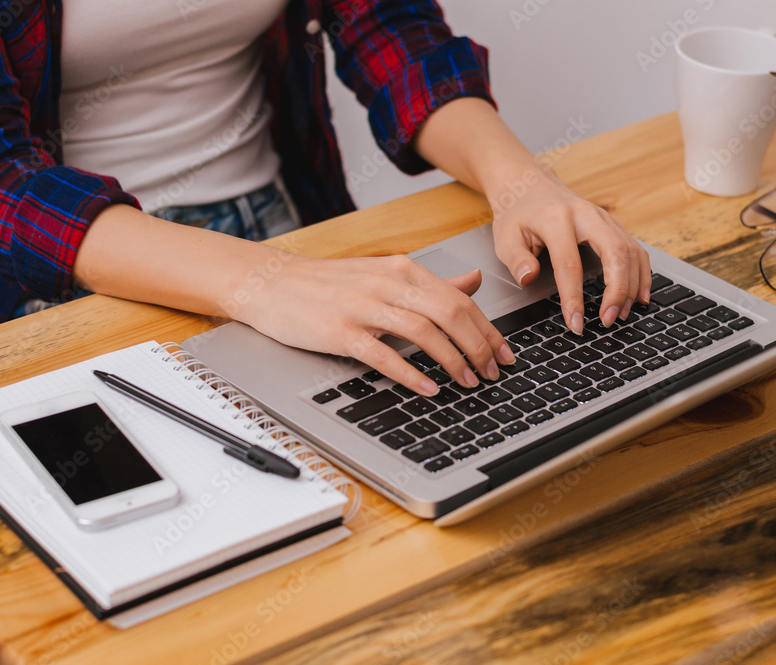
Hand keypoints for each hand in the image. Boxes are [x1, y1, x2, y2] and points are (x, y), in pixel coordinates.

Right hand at [238, 254, 514, 395]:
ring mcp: (363, 306)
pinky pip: (383, 353)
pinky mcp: (340, 330)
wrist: (270, 283)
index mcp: (402, 270)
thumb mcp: (384, 275)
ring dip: (452, 360)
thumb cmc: (328, 284)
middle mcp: (387, 284)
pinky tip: (428, 388)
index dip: (488, 329)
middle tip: (491, 373)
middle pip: (449, 313)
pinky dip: (411, 372)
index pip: (459, 299)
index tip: (504, 354)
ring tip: (468, 382)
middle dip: (478, 347)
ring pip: (423, 331)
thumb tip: (473, 282)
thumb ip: (430, 282)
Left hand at [490, 170, 651, 334]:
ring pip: (631, 251)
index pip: (569, 263)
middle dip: (617, 290)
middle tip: (609, 319)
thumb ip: (516, 259)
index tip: (576, 323)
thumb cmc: (517, 213)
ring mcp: (604, 218)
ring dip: (632, 285)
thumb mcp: (504, 236)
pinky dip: (641, 274)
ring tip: (621, 314)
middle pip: (615, 252)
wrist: (529, 184)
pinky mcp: (613, 225)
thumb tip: (528, 278)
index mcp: (556, 218)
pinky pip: (636, 249)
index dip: (574, 297)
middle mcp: (586, 214)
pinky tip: (639, 296)